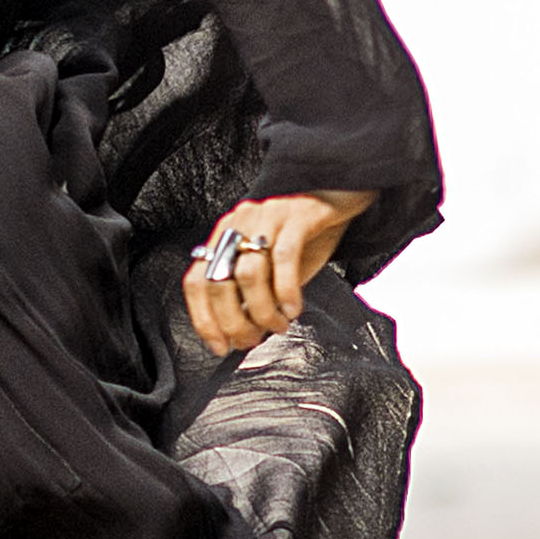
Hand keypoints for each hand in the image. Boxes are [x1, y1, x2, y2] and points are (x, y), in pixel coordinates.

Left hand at [182, 189, 374, 358]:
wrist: (343, 192)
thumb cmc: (307, 234)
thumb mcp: (273, 268)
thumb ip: (254, 295)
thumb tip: (242, 335)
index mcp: (225, 236)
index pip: (196, 281)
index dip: (204, 320)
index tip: (219, 347)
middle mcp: (239, 223)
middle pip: (218, 281)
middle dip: (234, 322)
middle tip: (254, 339)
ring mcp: (265, 217)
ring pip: (248, 274)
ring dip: (262, 311)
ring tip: (279, 325)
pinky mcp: (296, 215)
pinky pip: (284, 258)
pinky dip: (286, 291)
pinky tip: (294, 309)